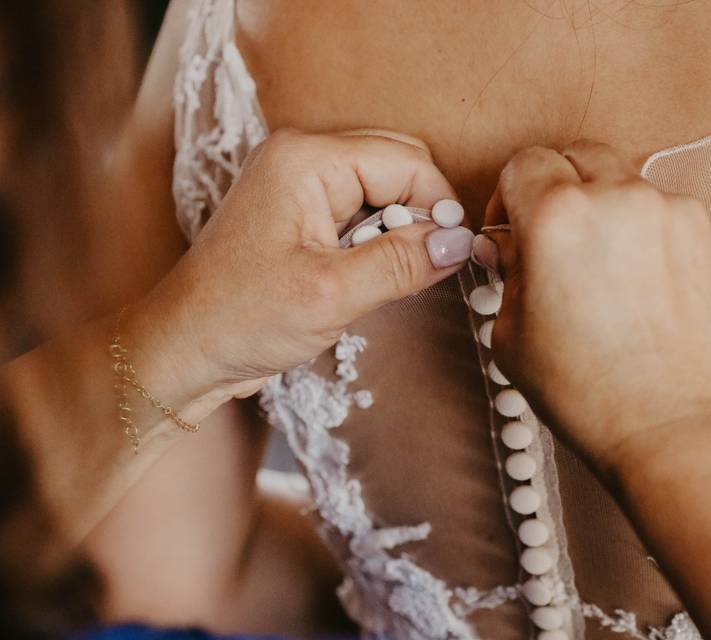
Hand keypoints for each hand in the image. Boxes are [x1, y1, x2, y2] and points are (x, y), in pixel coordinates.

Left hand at [128, 129, 472, 405]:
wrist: (181, 349)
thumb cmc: (239, 319)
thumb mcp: (333, 294)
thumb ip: (402, 262)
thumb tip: (460, 243)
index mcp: (306, 159)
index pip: (407, 161)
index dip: (439, 207)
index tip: (452, 255)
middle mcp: (301, 155)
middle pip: (398, 163)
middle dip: (421, 212)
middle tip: (420, 265)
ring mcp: (296, 180)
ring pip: (382, 186)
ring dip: (397, 228)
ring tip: (380, 275)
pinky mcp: (296, 209)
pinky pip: (359, 206)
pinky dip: (375, 237)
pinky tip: (362, 273)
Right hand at [481, 140, 710, 476]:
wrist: (675, 430)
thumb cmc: (585, 392)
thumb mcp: (511, 334)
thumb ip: (508, 271)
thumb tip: (513, 245)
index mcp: (558, 214)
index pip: (525, 163)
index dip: (509, 196)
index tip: (512, 230)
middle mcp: (622, 197)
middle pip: (581, 156)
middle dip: (562, 187)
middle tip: (560, 240)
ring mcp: (680, 214)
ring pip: (632, 188)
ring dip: (614, 217)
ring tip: (615, 280)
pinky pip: (676, 223)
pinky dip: (658, 245)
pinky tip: (654, 297)